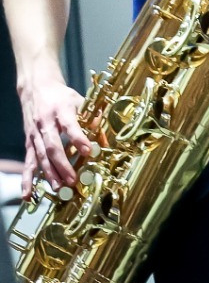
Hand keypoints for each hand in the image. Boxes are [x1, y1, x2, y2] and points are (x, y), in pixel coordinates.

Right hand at [19, 72, 90, 191]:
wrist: (36, 88)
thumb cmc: (62, 96)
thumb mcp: (81, 101)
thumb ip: (93, 119)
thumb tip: (105, 139)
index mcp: (61, 110)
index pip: (70, 126)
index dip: (78, 139)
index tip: (88, 151)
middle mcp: (45, 123)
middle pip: (53, 147)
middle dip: (62, 165)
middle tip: (73, 180)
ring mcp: (35, 134)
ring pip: (40, 157)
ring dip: (49, 174)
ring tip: (58, 187)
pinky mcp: (28, 142)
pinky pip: (28, 162)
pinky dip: (27, 179)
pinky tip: (27, 194)